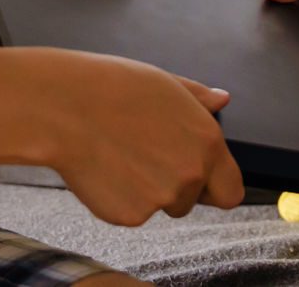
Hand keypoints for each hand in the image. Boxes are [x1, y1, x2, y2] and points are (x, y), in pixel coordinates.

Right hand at [30, 49, 244, 225]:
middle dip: (179, 190)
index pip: (232, 191)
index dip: (216, 187)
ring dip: (148, 193)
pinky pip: (132, 214)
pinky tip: (106, 169)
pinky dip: (120, 199)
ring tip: (123, 157)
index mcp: (208, 143)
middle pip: (194, 201)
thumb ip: (200, 99)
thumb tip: (222, 99)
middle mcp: (191, 174)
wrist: (66, 108)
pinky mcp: (129, 215)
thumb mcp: (169, 84)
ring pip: (162, 206)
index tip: (202, 181)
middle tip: (149, 162)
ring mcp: (161, 198)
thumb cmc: (116, 89)